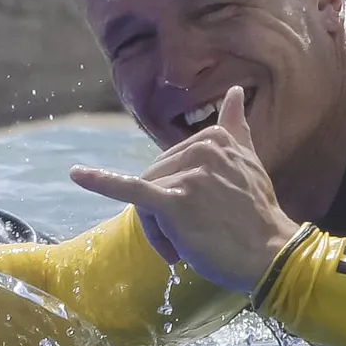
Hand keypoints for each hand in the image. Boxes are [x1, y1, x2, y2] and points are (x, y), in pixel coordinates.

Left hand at [69, 85, 302, 295]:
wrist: (269, 254)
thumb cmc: (256, 215)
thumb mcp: (250, 161)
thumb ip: (237, 127)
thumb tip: (235, 90)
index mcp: (214, 138)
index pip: (171, 164)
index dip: (180, 194)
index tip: (203, 215)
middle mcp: (200, 149)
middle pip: (155, 180)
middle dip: (165, 216)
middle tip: (191, 240)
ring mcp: (186, 174)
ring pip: (146, 200)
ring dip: (160, 231)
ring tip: (184, 248)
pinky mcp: (173, 201)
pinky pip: (130, 189)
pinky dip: (100, 181)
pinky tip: (76, 175)